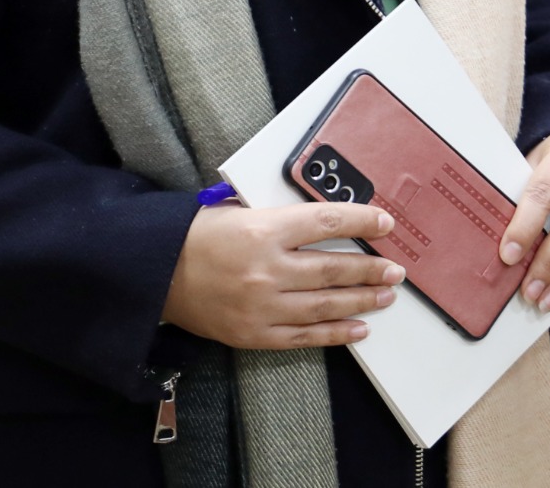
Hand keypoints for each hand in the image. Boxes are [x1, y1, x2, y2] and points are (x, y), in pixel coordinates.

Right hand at [162, 201, 405, 349]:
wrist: (154, 274)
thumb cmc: (198, 237)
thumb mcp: (241, 212)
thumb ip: (284, 220)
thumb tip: (332, 222)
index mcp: (264, 229)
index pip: (328, 221)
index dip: (362, 221)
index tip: (385, 223)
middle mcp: (267, 269)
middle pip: (333, 268)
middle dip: (370, 269)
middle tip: (395, 269)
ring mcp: (261, 306)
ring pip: (324, 305)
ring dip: (361, 300)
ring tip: (385, 296)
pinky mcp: (253, 334)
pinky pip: (303, 337)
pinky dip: (334, 334)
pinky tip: (358, 329)